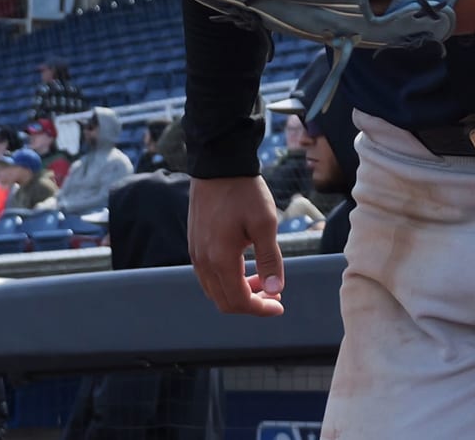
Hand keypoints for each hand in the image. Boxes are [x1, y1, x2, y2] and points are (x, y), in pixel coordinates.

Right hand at [187, 175, 284, 316]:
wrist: (218, 165)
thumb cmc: (244, 192)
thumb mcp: (265, 224)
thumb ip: (270, 260)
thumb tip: (277, 289)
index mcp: (220, 259)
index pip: (239, 301)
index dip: (261, 309)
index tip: (280, 305)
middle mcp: (203, 261)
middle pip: (224, 301)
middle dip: (251, 304)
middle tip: (275, 294)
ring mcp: (195, 253)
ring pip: (215, 290)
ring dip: (239, 293)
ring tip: (263, 280)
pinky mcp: (194, 243)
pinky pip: (208, 275)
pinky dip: (227, 280)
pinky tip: (245, 268)